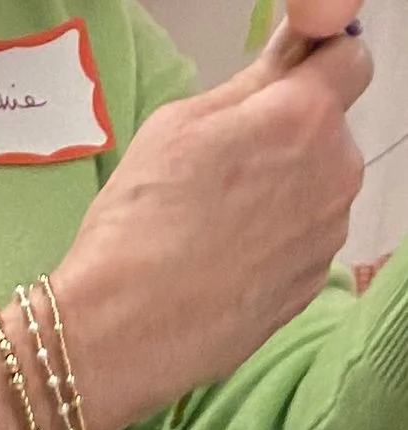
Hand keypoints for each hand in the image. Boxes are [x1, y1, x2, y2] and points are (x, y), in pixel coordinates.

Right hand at [56, 14, 372, 429]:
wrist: (117, 333)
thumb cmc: (137, 224)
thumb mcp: (177, 125)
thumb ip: (248, 87)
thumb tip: (283, 68)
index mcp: (304, 116)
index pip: (348, 60)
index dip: (312, 69)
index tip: (278, 90)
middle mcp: (336, 173)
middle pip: (330, 134)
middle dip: (292, 140)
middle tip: (225, 172)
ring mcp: (327, 237)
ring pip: (318, 193)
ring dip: (285, 197)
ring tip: (218, 228)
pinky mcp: (310, 288)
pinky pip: (303, 246)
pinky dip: (274, 248)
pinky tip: (224, 265)